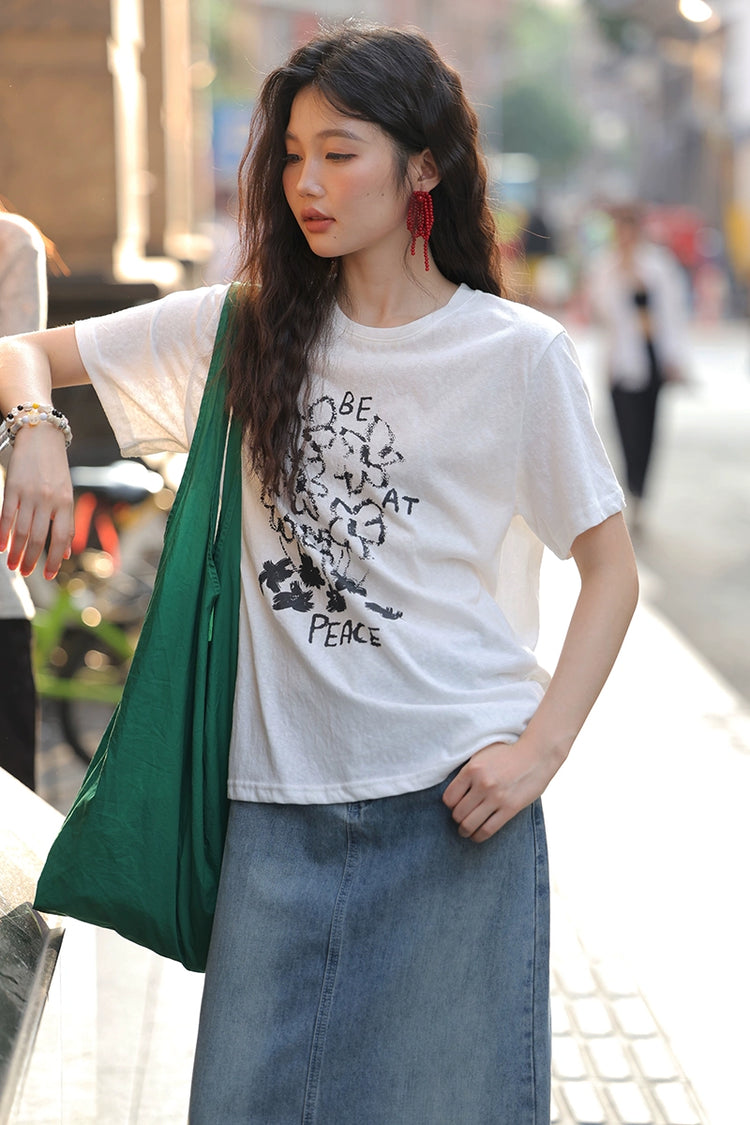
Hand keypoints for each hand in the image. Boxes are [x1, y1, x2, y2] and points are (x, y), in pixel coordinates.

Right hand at [0, 426, 73, 578]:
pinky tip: (1, 547)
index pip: (62, 538)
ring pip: (22, 530)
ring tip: (12, 566)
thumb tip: (68, 552)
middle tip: (25, 573)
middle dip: (32, 560)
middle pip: (40, 538)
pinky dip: (3, 533)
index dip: (55, 560)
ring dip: (16, 552)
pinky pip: (7, 515)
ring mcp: (30, 494)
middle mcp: (49, 500)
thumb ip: (67, 523)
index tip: (49, 576)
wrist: (42, 436)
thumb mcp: (67, 494)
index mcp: (66, 503)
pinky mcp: (13, 486)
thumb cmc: (55, 469)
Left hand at [442, 737, 556, 843]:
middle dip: (457, 818)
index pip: (449, 798)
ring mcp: (496, 797)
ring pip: (469, 824)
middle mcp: (482, 784)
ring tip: (465, 830)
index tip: (455, 805)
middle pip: (458, 813)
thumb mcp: (482, 755)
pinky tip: (477, 835)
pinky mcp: (510, 808)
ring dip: (464, 830)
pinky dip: (478, 836)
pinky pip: (488, 829)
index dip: (450, 804)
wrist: (536, 756)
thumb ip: (467, 771)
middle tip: (460, 818)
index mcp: (472, 769)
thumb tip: (453, 790)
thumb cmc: (507, 754)